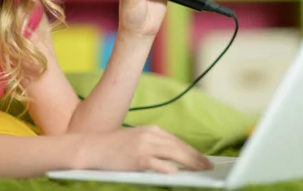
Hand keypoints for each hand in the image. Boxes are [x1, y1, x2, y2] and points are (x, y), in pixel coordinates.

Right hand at [79, 125, 212, 172]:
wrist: (93, 148)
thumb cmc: (115, 147)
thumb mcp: (138, 139)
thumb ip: (155, 145)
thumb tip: (175, 158)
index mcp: (152, 130)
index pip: (178, 141)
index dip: (193, 151)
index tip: (203, 159)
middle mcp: (151, 135)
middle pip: (180, 147)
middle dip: (196, 158)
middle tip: (209, 166)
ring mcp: (145, 146)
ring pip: (174, 155)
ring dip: (190, 163)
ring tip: (201, 171)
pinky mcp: (138, 158)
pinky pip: (159, 164)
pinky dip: (169, 169)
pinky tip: (178, 173)